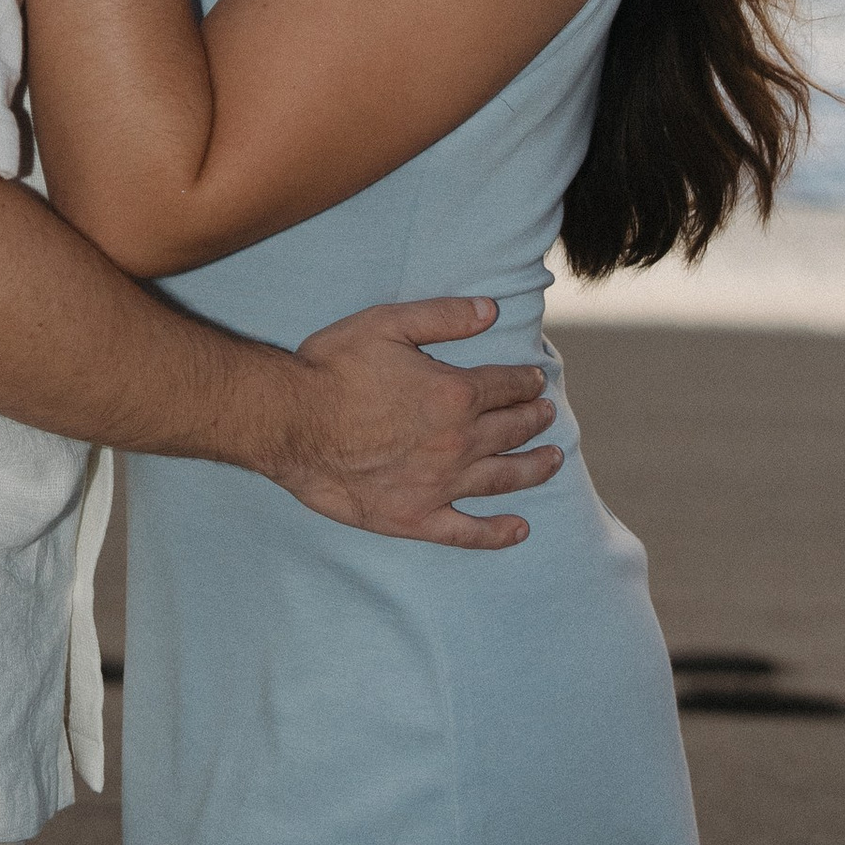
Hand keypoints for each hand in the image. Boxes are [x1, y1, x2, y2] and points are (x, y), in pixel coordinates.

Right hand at [268, 299, 562, 551]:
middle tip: (547, 415)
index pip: (505, 386)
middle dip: (534, 419)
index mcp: (454, 394)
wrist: (291, 423)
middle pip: (511, 430)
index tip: (535, 381)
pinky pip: (467, 532)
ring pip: (502, 478)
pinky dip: (497, 533)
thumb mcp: (387, 323)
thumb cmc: (333, 368)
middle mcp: (457, 442)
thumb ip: (443, 317)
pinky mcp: (416, 518)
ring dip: (533, 468)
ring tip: (552, 461)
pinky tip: (518, 529)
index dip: (525, 382)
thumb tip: (490, 311)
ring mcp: (440, 485)